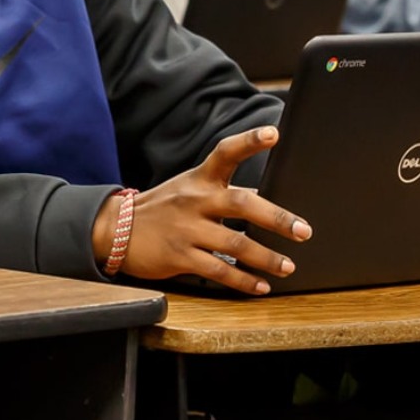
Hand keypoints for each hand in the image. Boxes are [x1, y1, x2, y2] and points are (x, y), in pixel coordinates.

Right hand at [98, 126, 311, 295]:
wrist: (116, 229)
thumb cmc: (162, 208)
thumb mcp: (187, 188)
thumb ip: (222, 191)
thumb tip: (265, 199)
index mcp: (199, 179)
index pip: (225, 153)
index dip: (249, 141)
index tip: (274, 133)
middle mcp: (195, 200)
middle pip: (241, 203)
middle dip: (276, 218)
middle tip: (303, 230)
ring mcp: (186, 228)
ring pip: (236, 244)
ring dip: (266, 258)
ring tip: (287, 266)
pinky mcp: (179, 256)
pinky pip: (219, 270)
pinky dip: (244, 281)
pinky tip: (260, 286)